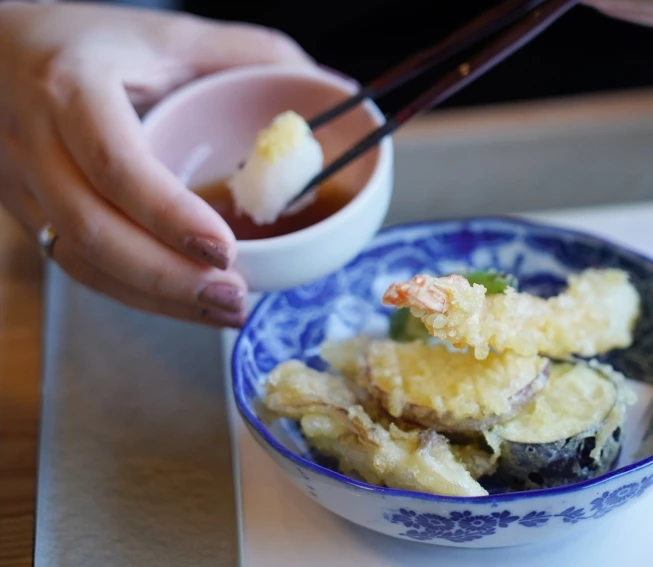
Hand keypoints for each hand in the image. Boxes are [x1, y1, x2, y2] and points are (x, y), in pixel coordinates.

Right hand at [0, 2, 313, 327]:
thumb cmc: (87, 40)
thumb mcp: (165, 30)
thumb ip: (247, 52)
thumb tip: (330, 85)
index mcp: (72, 89)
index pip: (116, 164)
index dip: (169, 215)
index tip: (226, 249)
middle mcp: (35, 142)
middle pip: (93, 230)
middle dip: (167, 278)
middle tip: (235, 298)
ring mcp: (23, 185)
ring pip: (81, 261)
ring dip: (155, 298)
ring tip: (223, 313)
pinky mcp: (28, 213)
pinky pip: (77, 266)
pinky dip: (133, 292)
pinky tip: (184, 303)